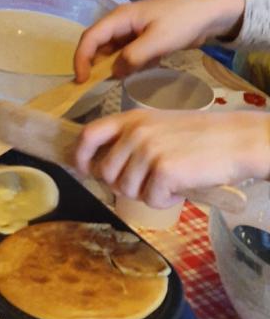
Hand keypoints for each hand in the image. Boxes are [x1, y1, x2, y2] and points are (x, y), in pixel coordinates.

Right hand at [73, 0, 244, 81]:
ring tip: (130, 76)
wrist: (211, 12)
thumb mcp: (157, 40)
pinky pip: (129, 55)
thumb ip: (132, 57)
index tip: (83, 81)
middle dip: (97, 66)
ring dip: (117, 67)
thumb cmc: (183, 20)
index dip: (81, 59)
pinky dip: (132, 64)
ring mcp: (133, 32)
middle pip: (98, 46)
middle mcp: (122, 24)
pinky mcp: (144, 39)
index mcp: (120, 18)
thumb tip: (114, 73)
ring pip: (114, 53)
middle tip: (101, 86)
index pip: (90, 38)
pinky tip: (149, 66)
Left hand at [74, 109, 269, 207]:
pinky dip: (166, 199)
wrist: (237, 140)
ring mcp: (148, 151)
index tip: (83, 169)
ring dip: (147, 193)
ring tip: (170, 180)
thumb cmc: (202, 135)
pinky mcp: (163, 171)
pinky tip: (181, 186)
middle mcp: (136, 133)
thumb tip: (102, 167)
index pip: (89, 134)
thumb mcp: (160, 125)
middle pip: (105, 173)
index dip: (81, 156)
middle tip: (149, 181)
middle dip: (123, 185)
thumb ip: (132, 139)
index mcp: (132, 119)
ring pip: (127, 190)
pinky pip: (150, 200)